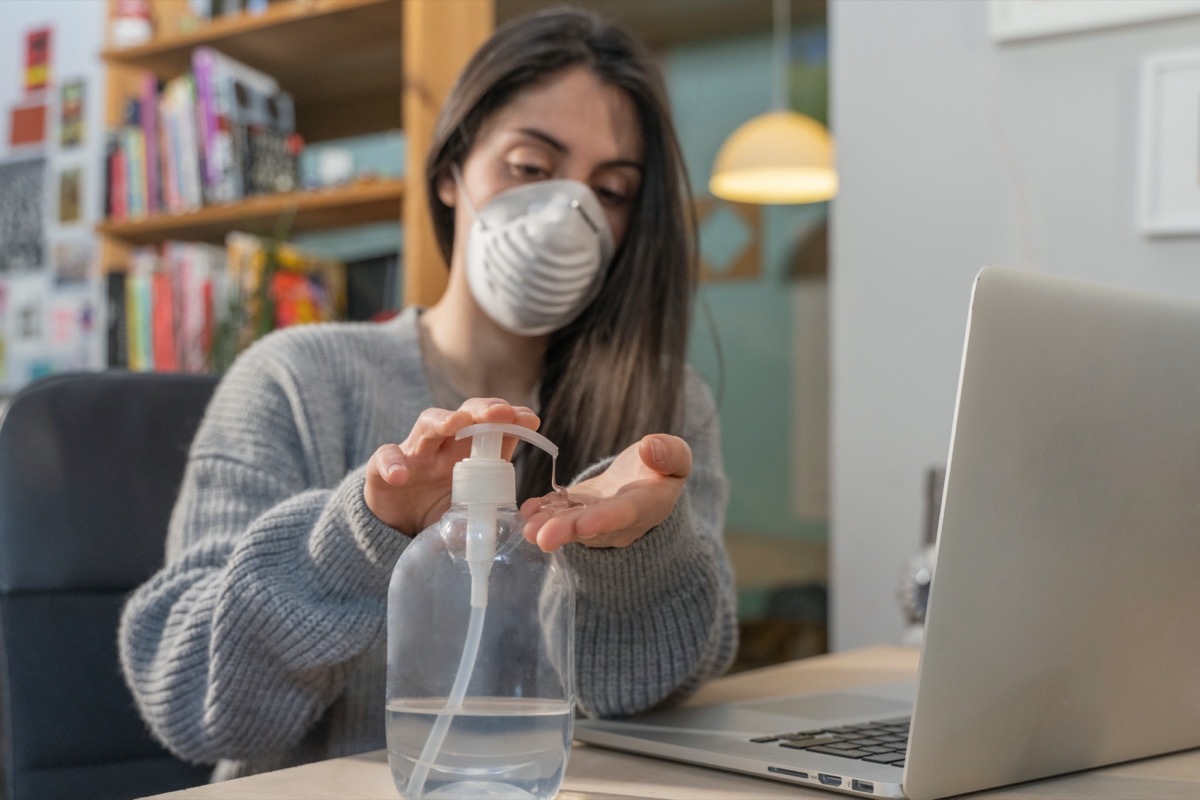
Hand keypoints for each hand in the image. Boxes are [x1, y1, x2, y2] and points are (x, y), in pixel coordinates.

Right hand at [365, 398, 539, 535]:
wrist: (396, 529)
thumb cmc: (439, 510)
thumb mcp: (469, 508)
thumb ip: (490, 509)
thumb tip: (523, 521)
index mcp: (470, 454)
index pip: (493, 428)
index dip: (511, 420)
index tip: (530, 419)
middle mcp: (444, 447)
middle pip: (464, 416)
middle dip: (483, 410)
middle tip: (500, 412)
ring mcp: (414, 455)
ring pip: (427, 425)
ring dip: (442, 421)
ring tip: (456, 423)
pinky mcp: (383, 470)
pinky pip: (385, 458)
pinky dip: (392, 464)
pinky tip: (401, 476)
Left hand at [520, 434, 691, 551]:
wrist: (644, 484)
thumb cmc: (662, 468)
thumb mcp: (677, 459)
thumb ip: (670, 454)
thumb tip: (650, 447)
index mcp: (649, 506)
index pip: (627, 514)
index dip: (607, 519)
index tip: (585, 524)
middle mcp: (619, 521)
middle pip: (592, 527)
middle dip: (567, 531)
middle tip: (543, 537)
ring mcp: (594, 519)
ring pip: (571, 523)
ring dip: (548, 525)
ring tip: (527, 528)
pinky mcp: (576, 511)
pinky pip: (559, 514)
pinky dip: (542, 513)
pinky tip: (526, 511)